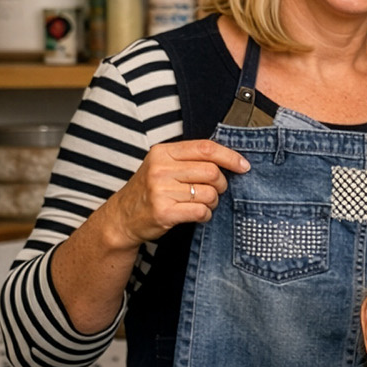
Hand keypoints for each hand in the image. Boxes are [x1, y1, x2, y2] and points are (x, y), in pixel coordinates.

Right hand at [103, 140, 250, 248]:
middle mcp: (160, 169)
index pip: (205, 148)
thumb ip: (190, 159)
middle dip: (222, 185)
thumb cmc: (150, 190)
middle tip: (215, 191)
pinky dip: (205, 215)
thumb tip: (232, 159)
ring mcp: (160, 190)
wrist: (122, 217)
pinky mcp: (164, 212)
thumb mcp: (164, 166)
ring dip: (213, 202)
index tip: (244, 166)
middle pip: (212, 172)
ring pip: (210, 194)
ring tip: (200, 203)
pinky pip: (201, 211)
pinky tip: (197, 214)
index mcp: (163, 152)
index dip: (230, 157)